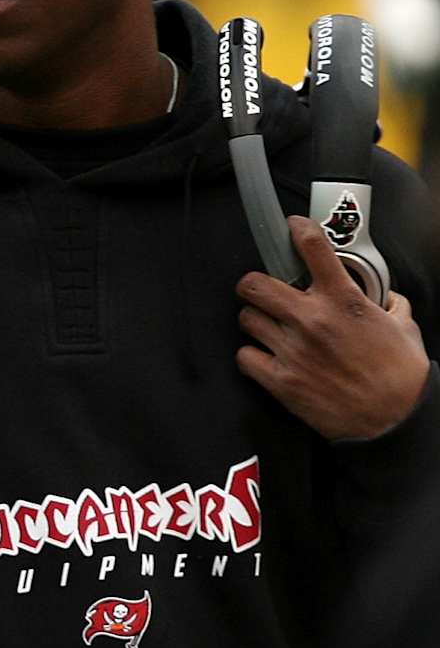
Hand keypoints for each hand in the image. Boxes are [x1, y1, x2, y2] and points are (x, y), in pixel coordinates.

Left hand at [236, 215, 429, 439]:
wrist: (395, 420)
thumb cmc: (401, 375)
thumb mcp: (403, 326)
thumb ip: (388, 303)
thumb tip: (384, 296)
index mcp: (343, 300)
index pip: (313, 247)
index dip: (298, 230)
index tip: (292, 227)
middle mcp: (312, 320)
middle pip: (253, 284)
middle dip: (253, 284)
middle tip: (261, 291)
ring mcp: (292, 350)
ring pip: (246, 318)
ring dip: (255, 321)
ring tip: (269, 327)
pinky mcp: (280, 379)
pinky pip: (244, 356)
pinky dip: (251, 355)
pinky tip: (265, 357)